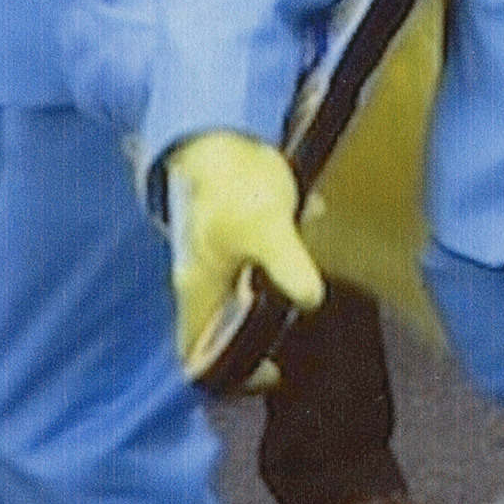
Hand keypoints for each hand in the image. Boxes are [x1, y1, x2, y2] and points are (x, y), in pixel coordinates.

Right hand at [159, 130, 326, 368]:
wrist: (218, 128)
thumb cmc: (229, 177)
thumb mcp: (266, 225)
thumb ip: (288, 266)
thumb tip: (309, 299)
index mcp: (197, 286)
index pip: (195, 354)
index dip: (228, 375)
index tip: (269, 372)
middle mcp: (200, 279)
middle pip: (224, 331)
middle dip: (262, 334)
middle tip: (295, 329)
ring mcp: (215, 258)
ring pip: (243, 296)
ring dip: (277, 294)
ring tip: (302, 278)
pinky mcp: (233, 236)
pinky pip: (258, 262)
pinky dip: (285, 256)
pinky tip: (305, 224)